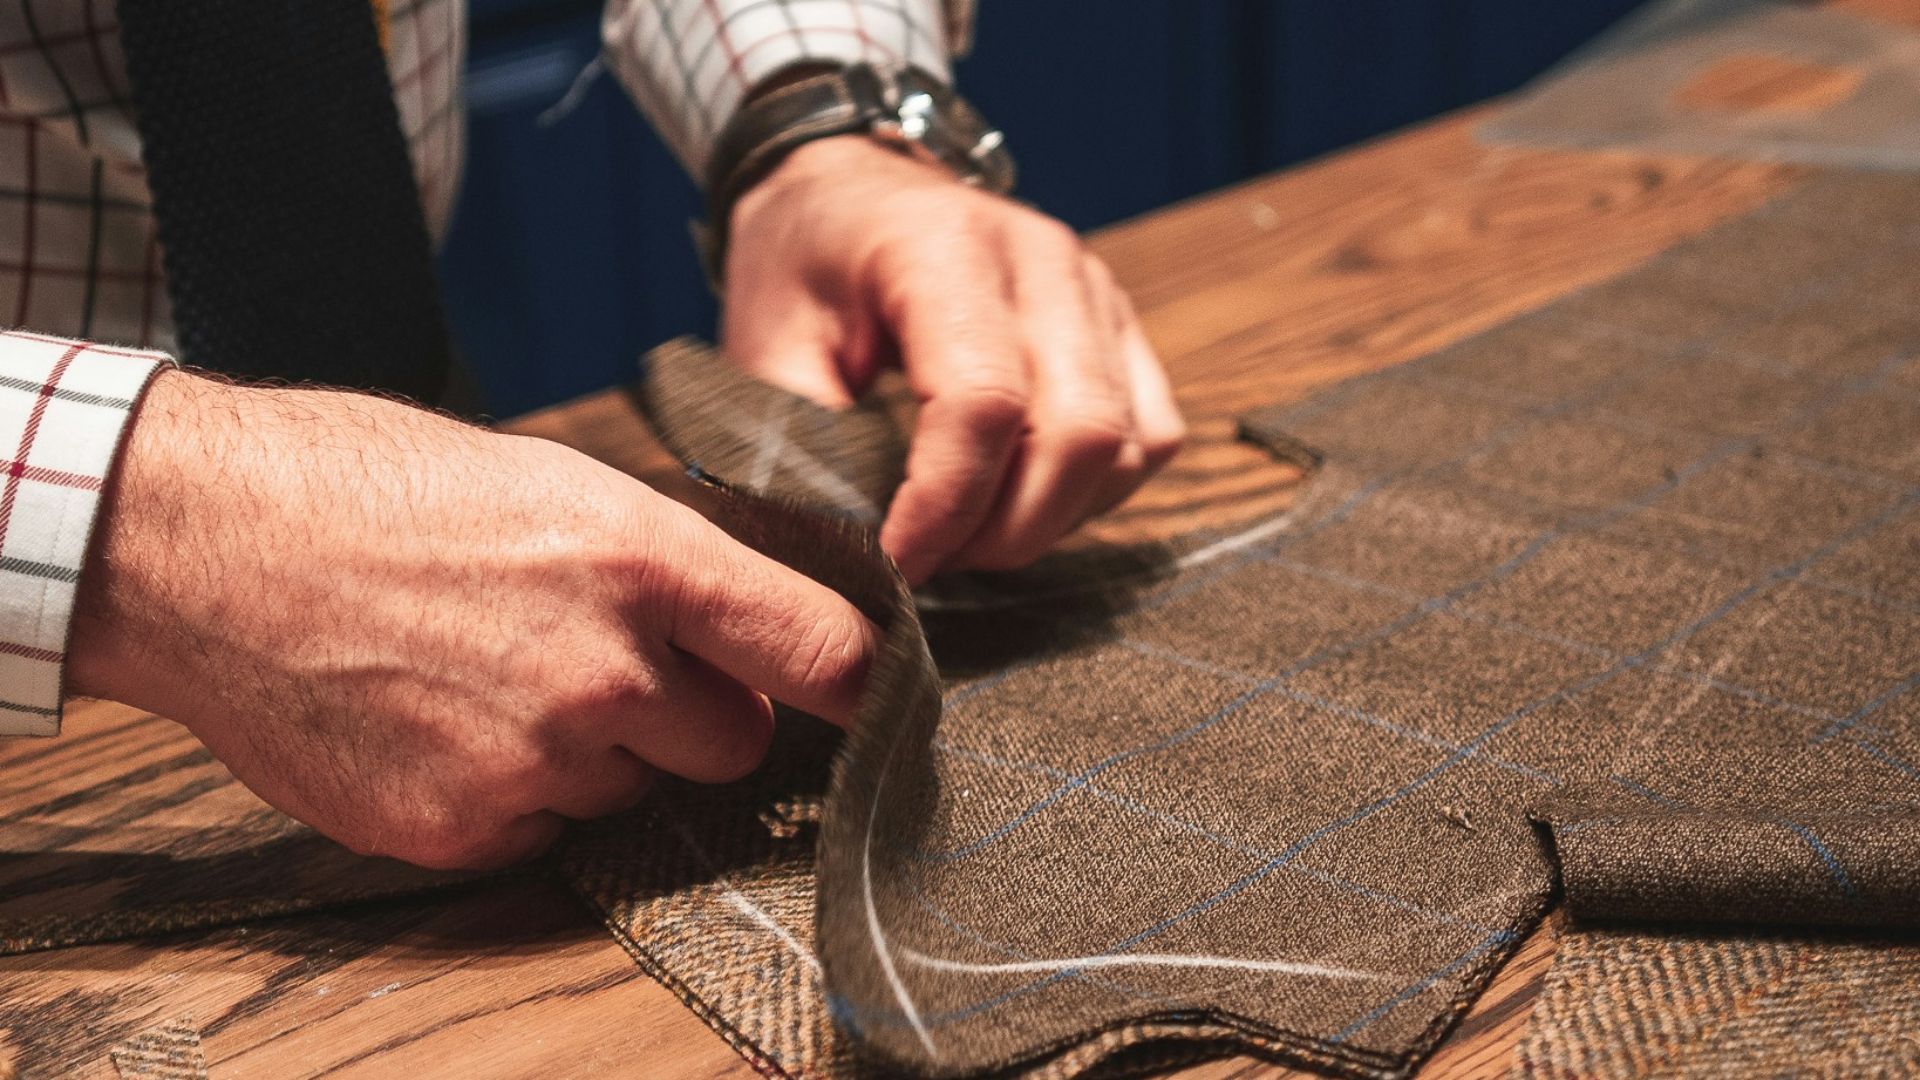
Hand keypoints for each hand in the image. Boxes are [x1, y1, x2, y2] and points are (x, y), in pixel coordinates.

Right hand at [69, 372, 874, 868]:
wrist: (203, 546)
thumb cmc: (372, 487)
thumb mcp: (553, 483)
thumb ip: (664, 570)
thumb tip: (746, 635)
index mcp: (642, 560)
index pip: (819, 651)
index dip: (864, 683)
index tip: (880, 699)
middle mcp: (604, 674)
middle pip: (738, 744)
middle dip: (699, 715)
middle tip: (617, 665)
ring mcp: (532, 763)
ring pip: (634, 790)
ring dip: (599, 753)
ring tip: (494, 675)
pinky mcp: (463, 829)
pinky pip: (545, 831)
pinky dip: (517, 794)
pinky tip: (446, 723)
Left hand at [721, 135, 1185, 584]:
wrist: (846, 190)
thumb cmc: (802, 266)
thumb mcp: (766, 345)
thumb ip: (802, 443)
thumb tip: (847, 550)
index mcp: (944, 248)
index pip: (984, 404)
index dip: (944, 507)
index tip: (893, 561)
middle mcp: (1042, 259)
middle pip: (1077, 434)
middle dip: (1005, 531)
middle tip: (932, 557)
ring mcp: (1095, 288)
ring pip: (1124, 446)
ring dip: (1052, 518)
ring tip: (969, 531)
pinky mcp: (1121, 324)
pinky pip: (1150, 435)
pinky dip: (1096, 492)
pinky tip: (1022, 498)